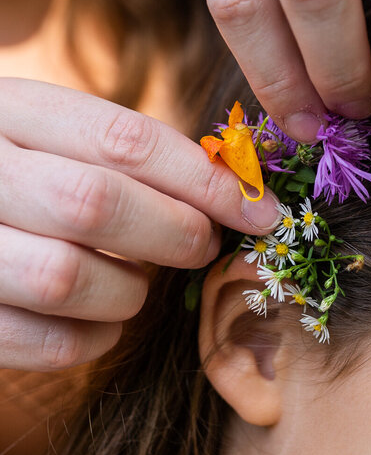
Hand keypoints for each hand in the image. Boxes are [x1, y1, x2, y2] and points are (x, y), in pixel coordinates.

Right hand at [0, 79, 279, 370]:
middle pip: (94, 203)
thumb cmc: (20, 177)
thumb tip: (237, 192)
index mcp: (6, 111)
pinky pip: (44, 343)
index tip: (261, 211)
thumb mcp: (54, 138)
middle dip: (173, 233)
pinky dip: (93, 340)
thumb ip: (127, 156)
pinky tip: (102, 322)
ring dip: (128, 291)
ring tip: (136, 283)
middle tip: (203, 246)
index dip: (205, 181)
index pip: (121, 140)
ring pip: (66, 279)